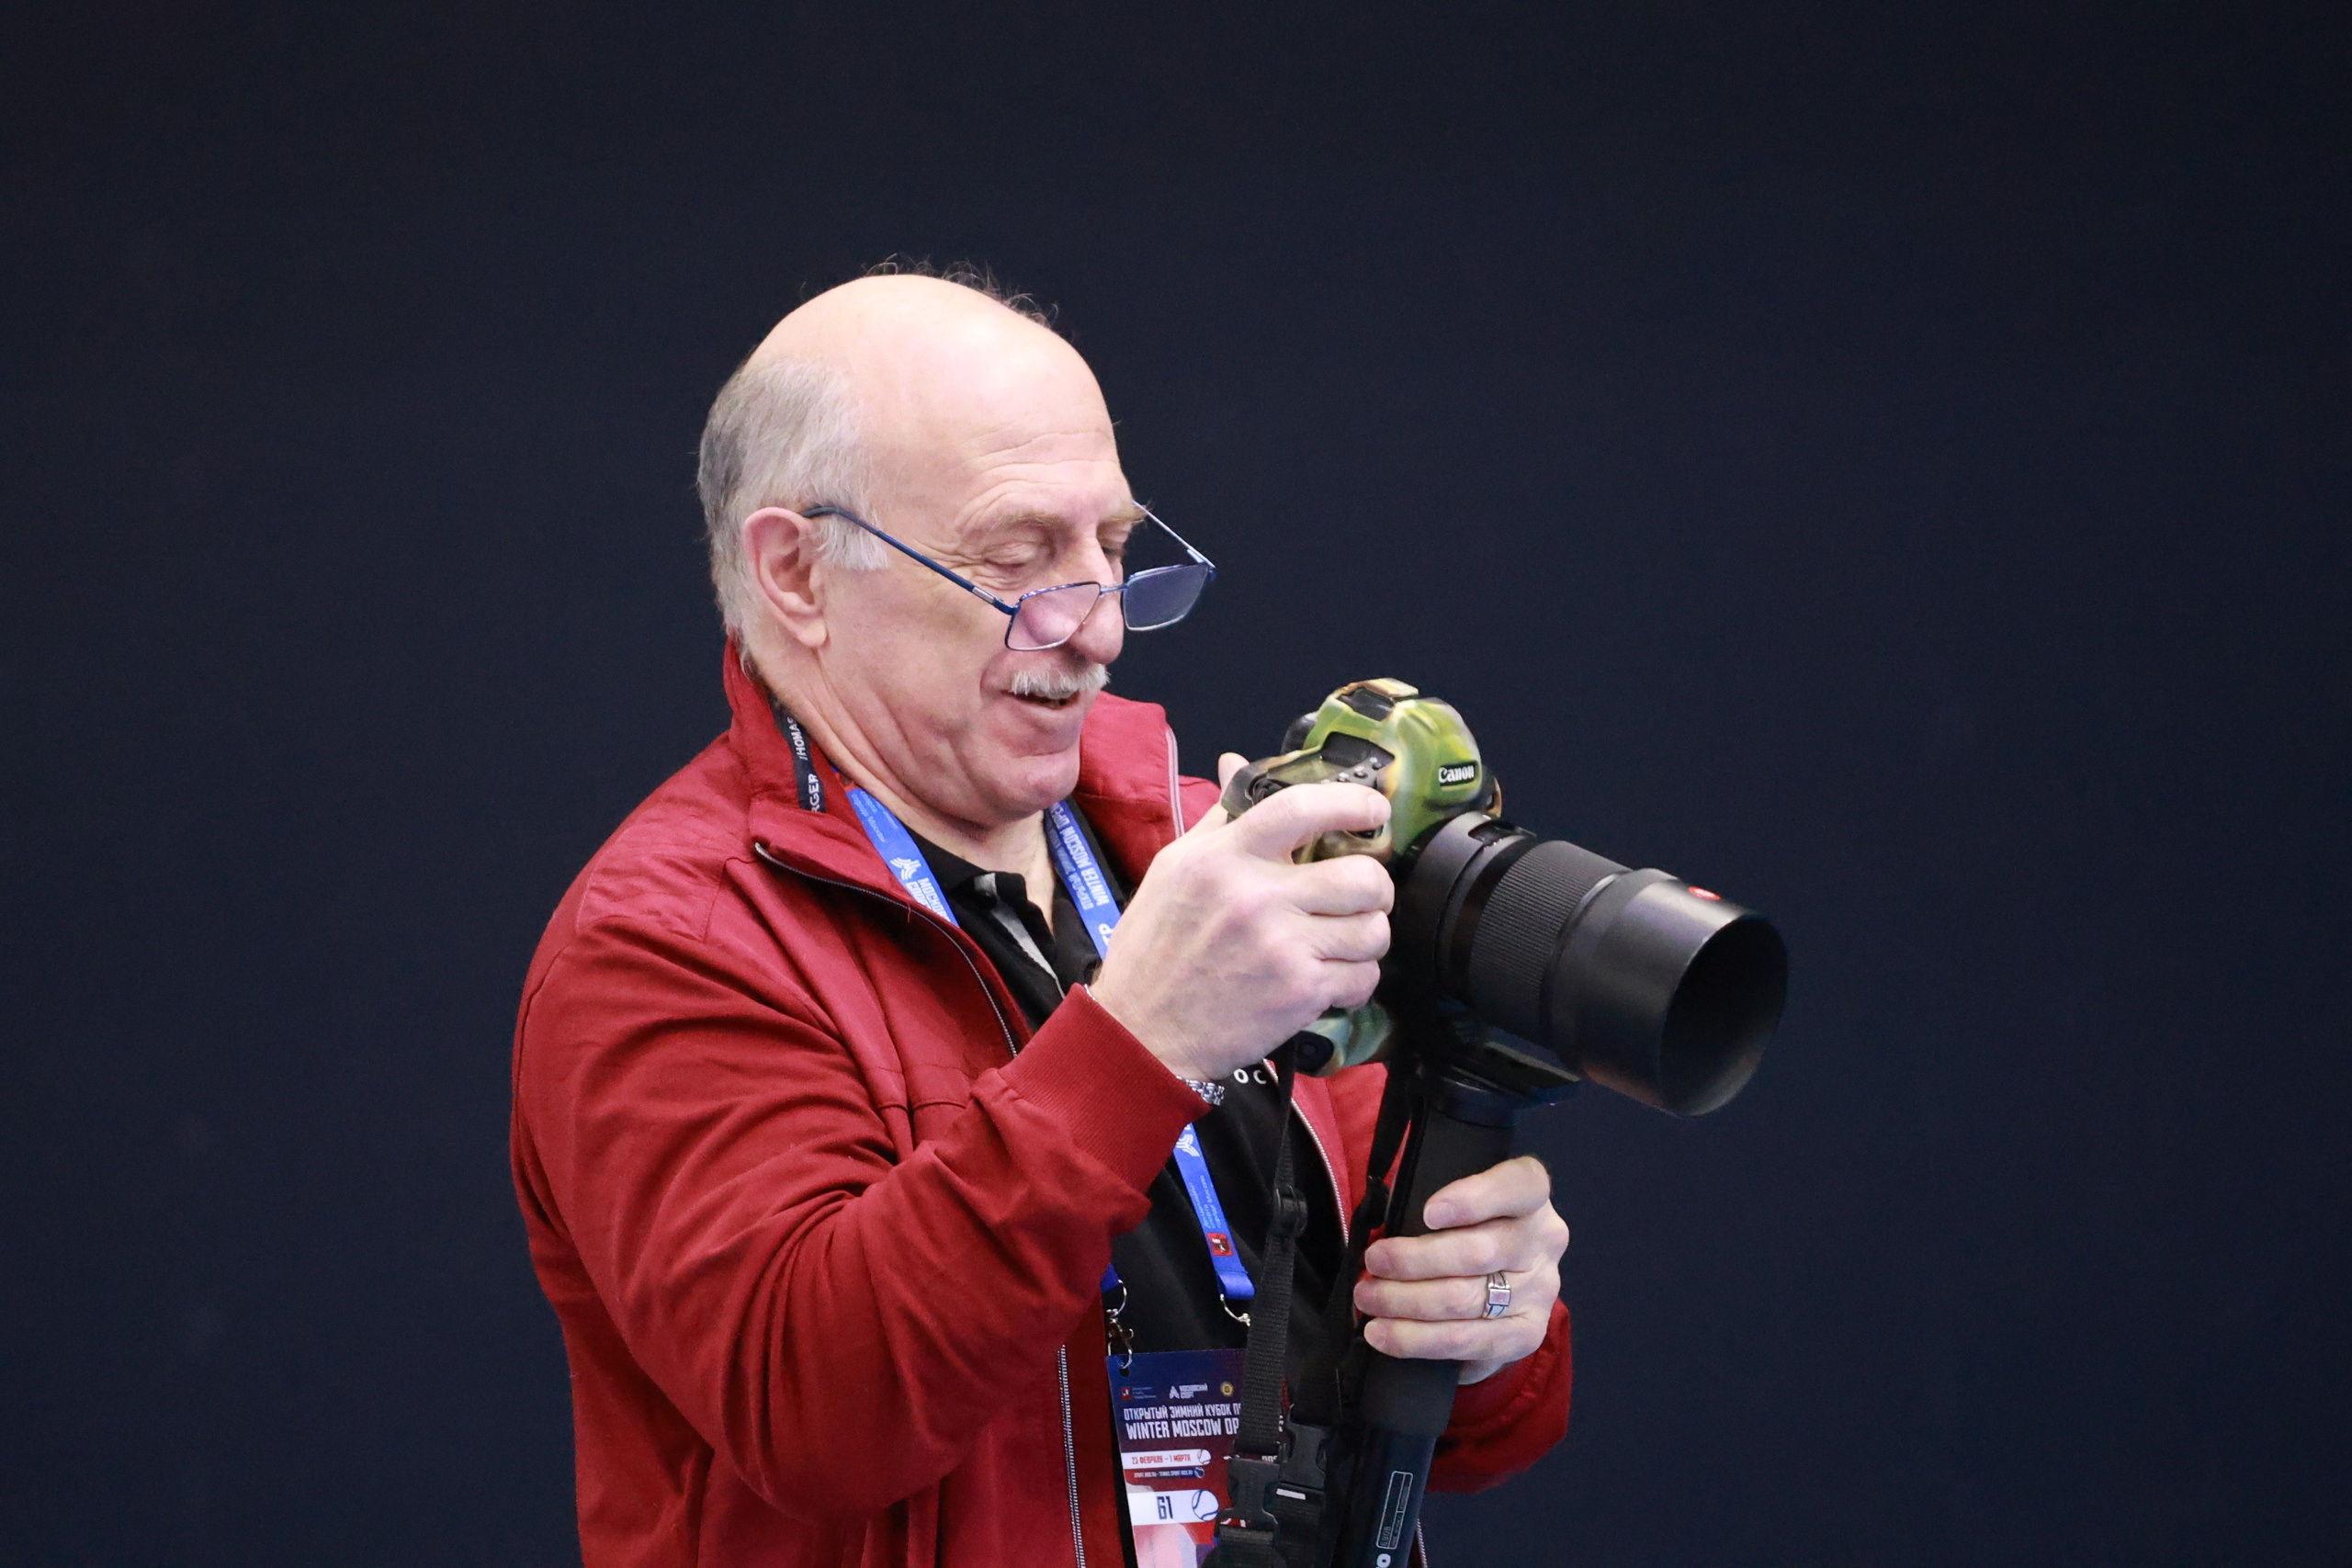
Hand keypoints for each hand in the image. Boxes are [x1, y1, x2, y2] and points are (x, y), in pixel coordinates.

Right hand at [1087, 754, 1393, 1081]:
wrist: (1141, 1034)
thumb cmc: (1155, 951)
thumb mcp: (1173, 871)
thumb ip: (1218, 819)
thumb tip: (1237, 763)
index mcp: (1223, 858)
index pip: (1301, 806)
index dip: (1352, 803)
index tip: (1374, 810)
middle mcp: (1256, 897)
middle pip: (1363, 875)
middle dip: (1374, 886)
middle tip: (1358, 896)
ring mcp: (1282, 946)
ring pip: (1374, 928)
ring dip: (1366, 935)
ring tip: (1340, 941)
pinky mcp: (1300, 992)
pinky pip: (1364, 976)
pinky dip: (1355, 979)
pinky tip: (1329, 979)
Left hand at [1352, 1156, 1567, 1384]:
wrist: (1503, 1278)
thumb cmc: (1465, 1226)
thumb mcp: (1459, 1201)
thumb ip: (1434, 1206)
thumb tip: (1380, 1229)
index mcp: (1532, 1195)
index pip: (1519, 1185)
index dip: (1474, 1198)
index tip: (1428, 1213)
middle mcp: (1544, 1241)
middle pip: (1478, 1252)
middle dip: (1413, 1260)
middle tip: (1373, 1262)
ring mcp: (1541, 1290)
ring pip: (1467, 1300)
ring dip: (1406, 1302)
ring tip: (1368, 1299)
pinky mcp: (1528, 1334)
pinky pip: (1469, 1343)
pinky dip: (1419, 1340)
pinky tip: (1384, 1335)